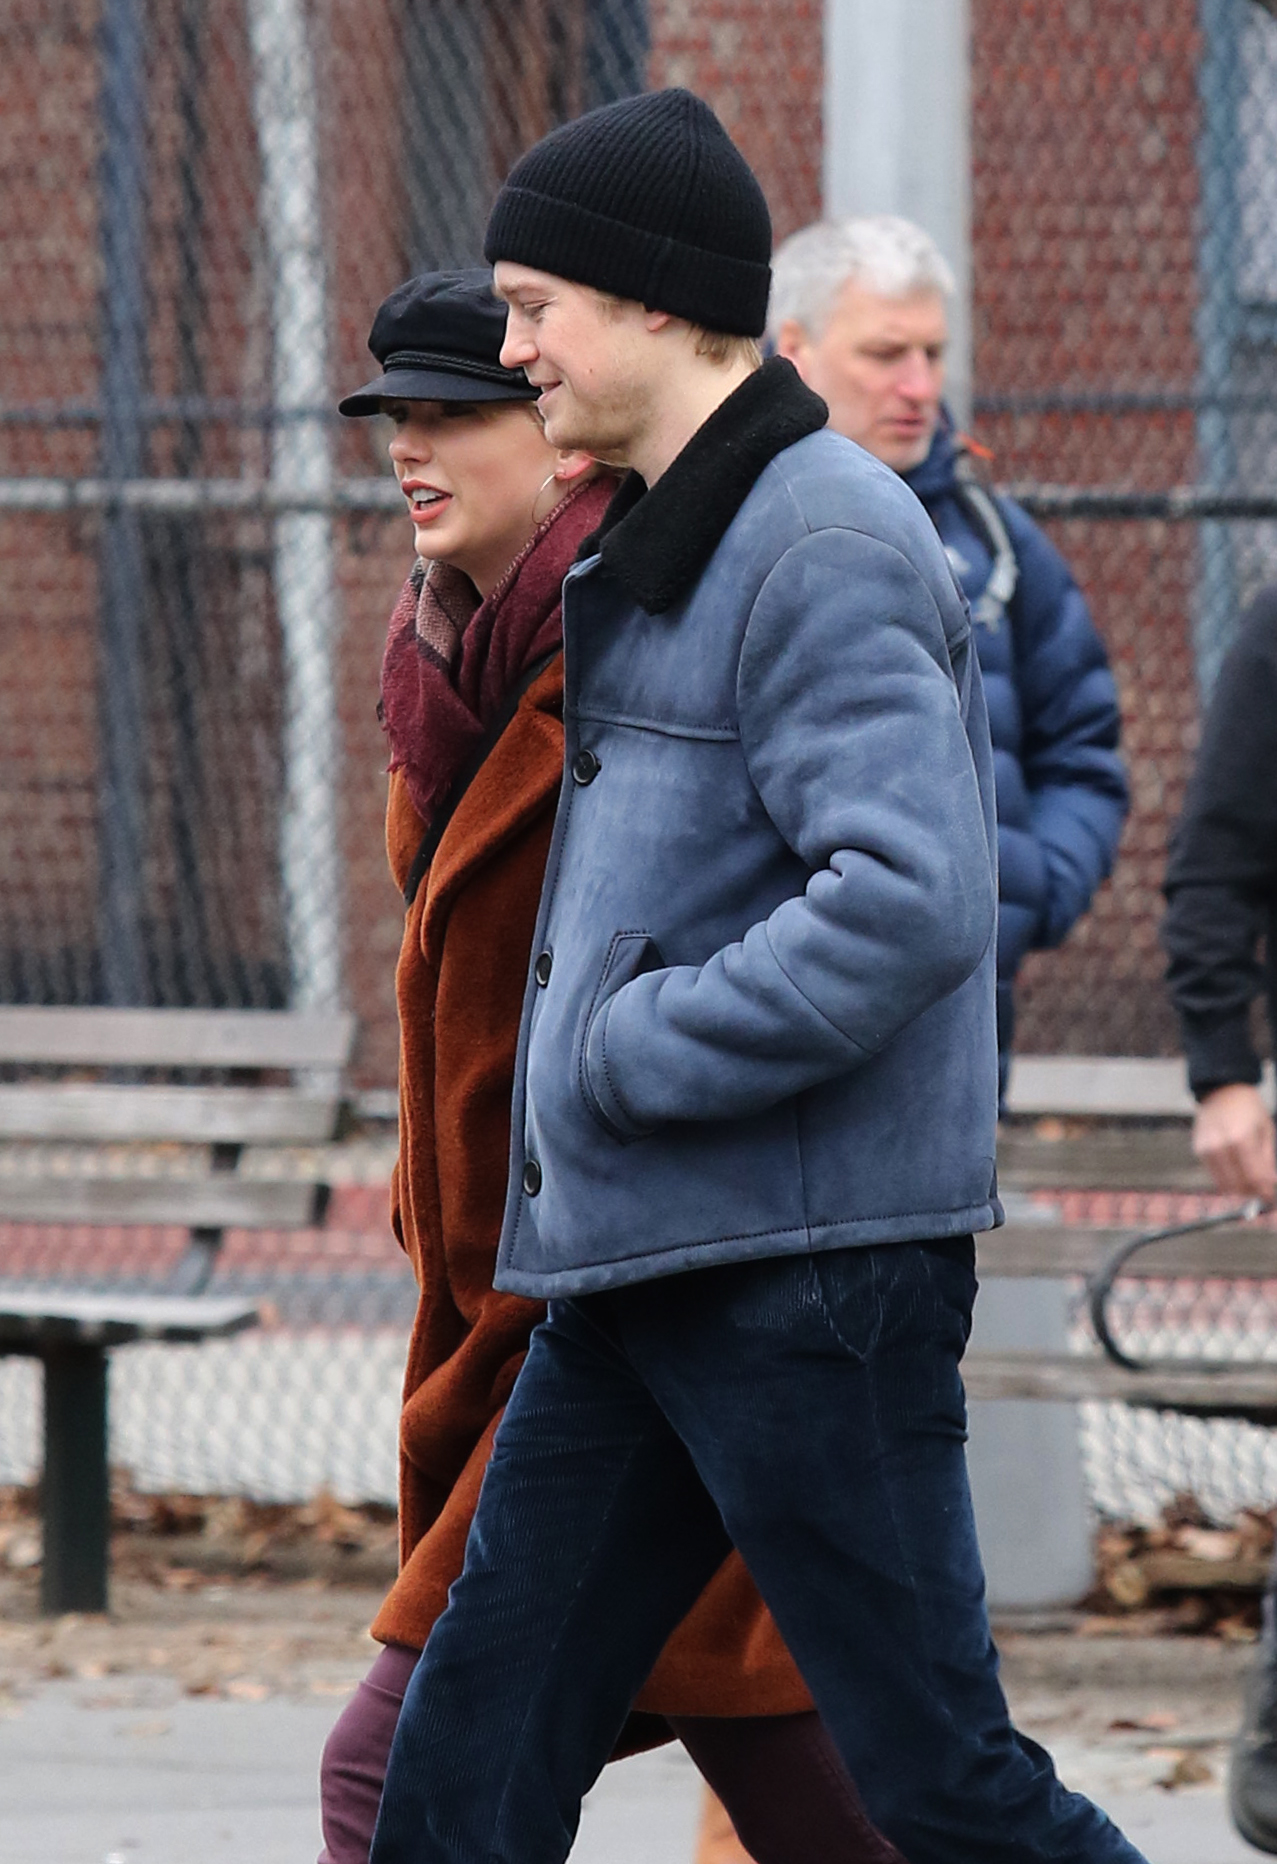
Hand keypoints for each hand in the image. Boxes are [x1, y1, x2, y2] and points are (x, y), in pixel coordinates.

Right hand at [1192, 1082, 1276, 1201]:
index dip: (1265, 1190)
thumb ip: (1267, 1159)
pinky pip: (1215, 1174)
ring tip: (1251, 1183)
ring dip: (1239, 1188)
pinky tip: (1237, 1170)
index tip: (1270, 1196)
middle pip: (1238, 1184)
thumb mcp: (1265, 1130)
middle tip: (1263, 1192)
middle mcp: (1220, 1146)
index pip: (1254, 1177)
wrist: (1222, 1090)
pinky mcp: (1199, 1150)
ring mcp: (1206, 1149)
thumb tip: (1269, 1184)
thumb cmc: (1249, 1109)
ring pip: (1224, 1184)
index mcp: (1240, 1139)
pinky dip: (1227, 1178)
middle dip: (1253, 1192)